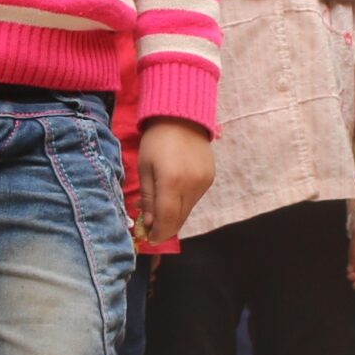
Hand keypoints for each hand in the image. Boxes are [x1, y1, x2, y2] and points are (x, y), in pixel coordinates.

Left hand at [136, 119, 213, 245]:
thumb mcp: (144, 167)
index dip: (158, 233)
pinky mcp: (210, 179)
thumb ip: (148, 197)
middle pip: (179, 219)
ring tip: (160, 206)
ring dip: (174, 214)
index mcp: (172, 182)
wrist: (182, 117)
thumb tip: (149, 223)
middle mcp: (192, 185)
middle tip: (151, 226)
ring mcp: (204, 183)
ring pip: (187, 210)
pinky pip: (194, 199)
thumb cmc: (156, 141)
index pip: (168, 220)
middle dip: (165, 227)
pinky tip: (173, 193)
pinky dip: (183, 202)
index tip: (149, 238)